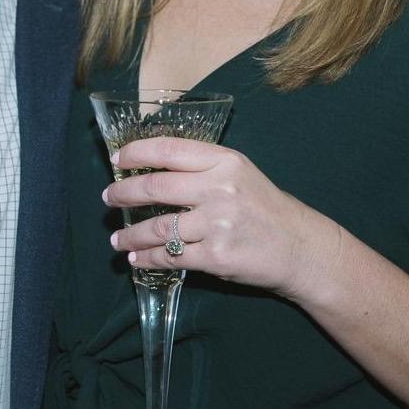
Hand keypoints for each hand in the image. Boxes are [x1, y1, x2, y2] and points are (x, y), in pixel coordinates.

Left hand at [104, 137, 339, 300]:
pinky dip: (148, 259)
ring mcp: (217, 224)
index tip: (117, 161)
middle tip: (109, 199)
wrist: (299, 247)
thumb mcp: (239, 173)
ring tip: (118, 239)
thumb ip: (201, 167)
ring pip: (157, 227)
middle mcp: (219, 188)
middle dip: (123, 194)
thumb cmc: (265, 208)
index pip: (168, 150)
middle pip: (154, 187)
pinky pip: (170, 257)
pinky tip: (137, 259)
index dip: (135, 154)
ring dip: (130, 234)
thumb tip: (151, 169)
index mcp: (224, 161)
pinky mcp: (215, 256)